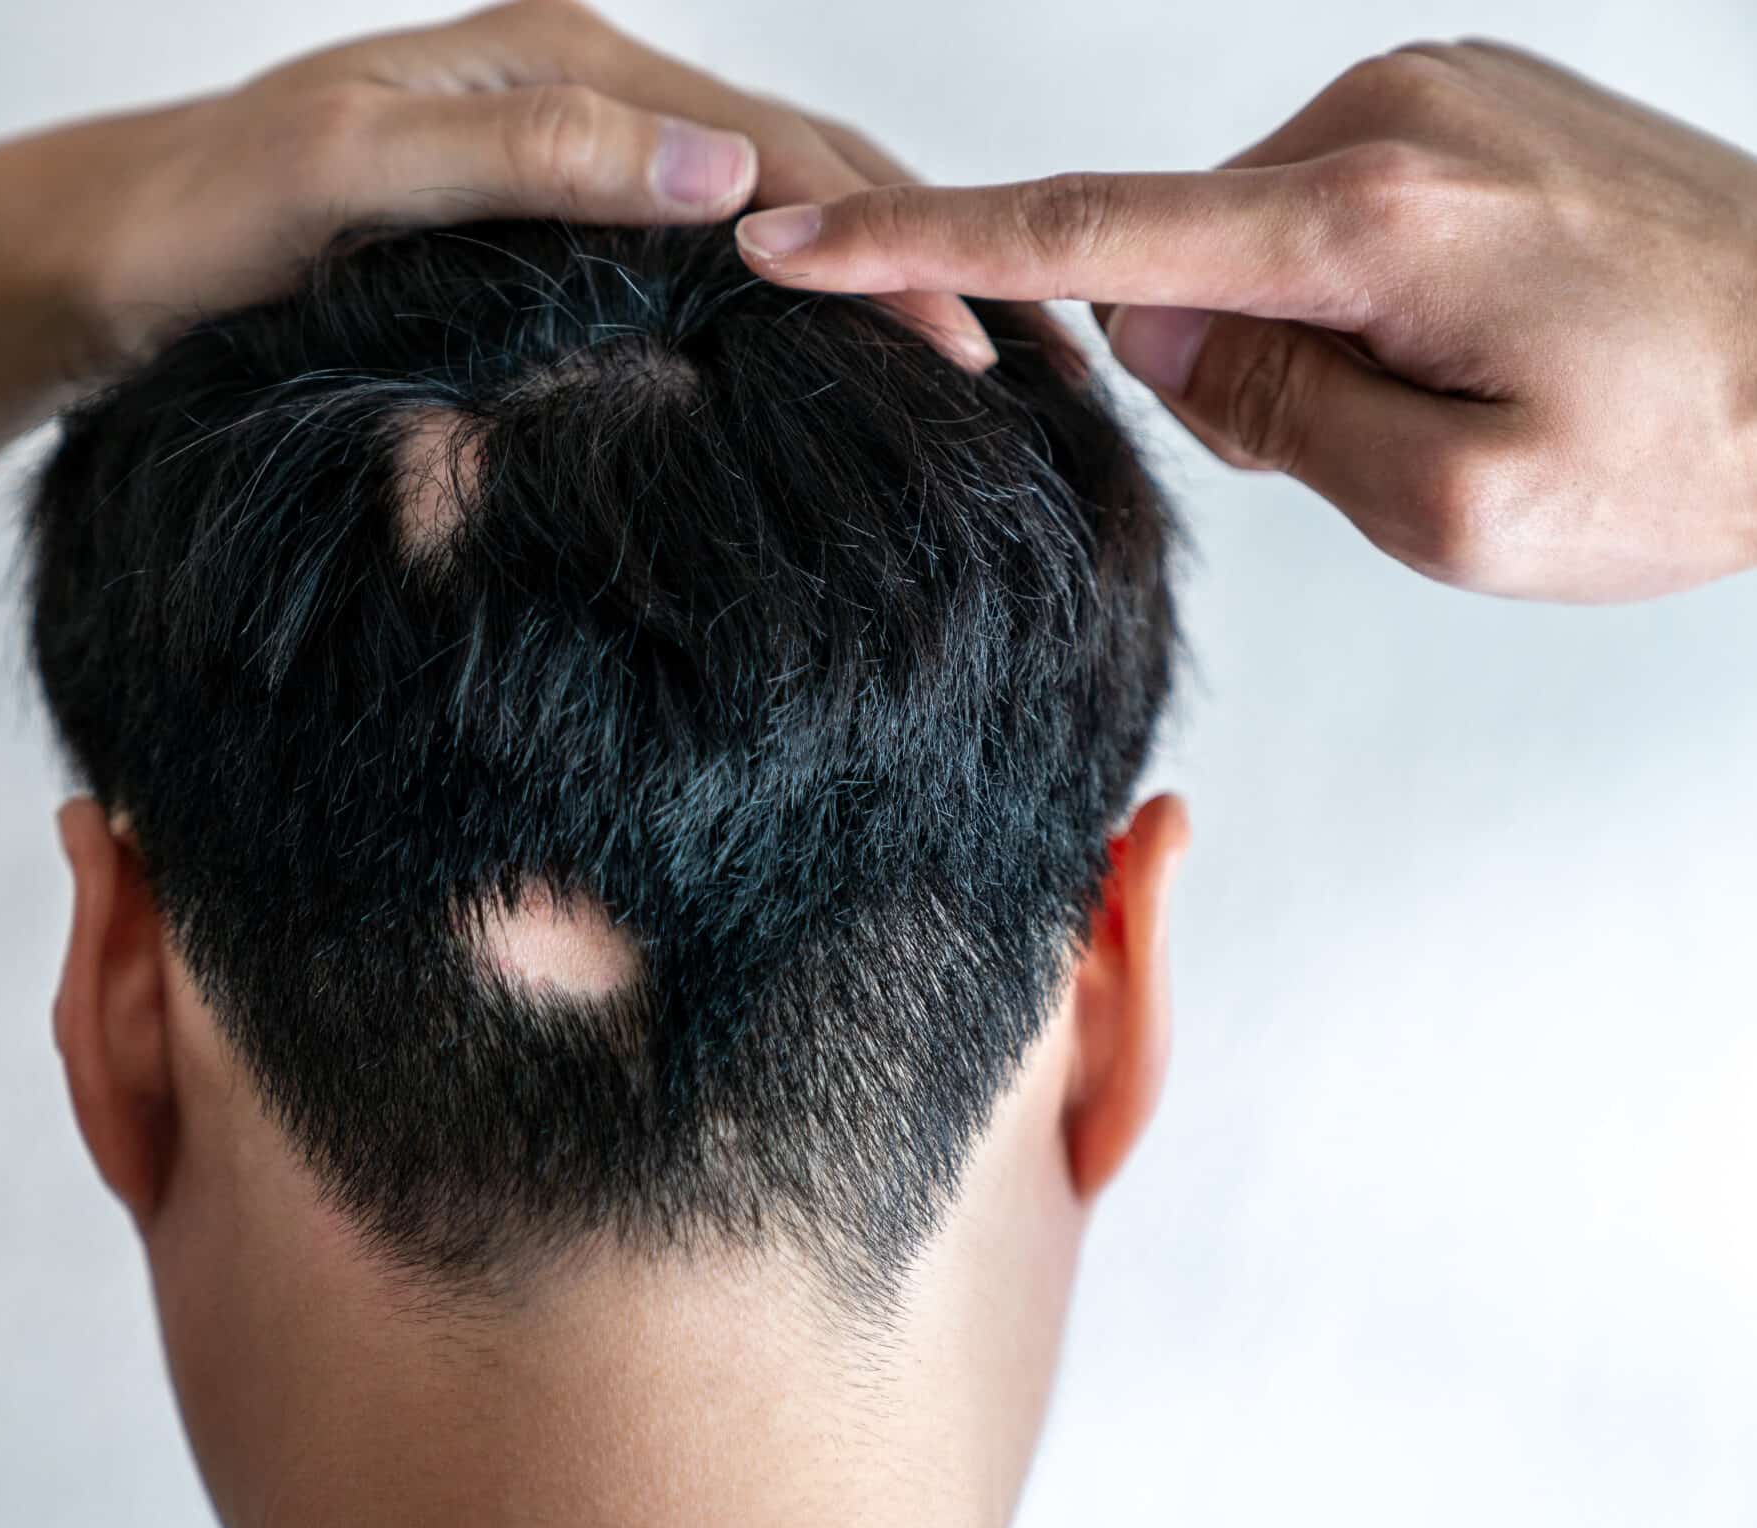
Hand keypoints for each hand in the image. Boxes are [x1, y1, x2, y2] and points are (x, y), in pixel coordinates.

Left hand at [0, 0, 995, 376]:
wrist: (103, 262)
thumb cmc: (205, 222)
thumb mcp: (357, 174)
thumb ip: (534, 159)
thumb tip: (729, 178)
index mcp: (567, 61)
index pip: (778, 151)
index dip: (891, 247)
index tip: (979, 345)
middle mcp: (582, 93)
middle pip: (797, 171)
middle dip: (918, 258)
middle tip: (1029, 369)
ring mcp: (564, 159)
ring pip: (757, 215)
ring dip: (865, 285)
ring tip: (966, 373)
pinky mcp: (537, 226)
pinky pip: (692, 256)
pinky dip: (777, 307)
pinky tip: (818, 371)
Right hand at [736, 42, 1756, 601]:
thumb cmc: (1702, 441)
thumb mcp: (1462, 508)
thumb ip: (1273, 419)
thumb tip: (1153, 328)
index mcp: (1370, 220)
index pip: (1085, 234)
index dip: (916, 246)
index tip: (790, 237)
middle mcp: (1388, 118)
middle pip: (1186, 259)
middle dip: (1231, 368)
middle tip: (1386, 441)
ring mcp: (1431, 92)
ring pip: (1263, 238)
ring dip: (1310, 333)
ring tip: (1466, 382)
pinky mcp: (1465, 98)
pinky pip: (1334, 204)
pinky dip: (1355, 286)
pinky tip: (1480, 326)